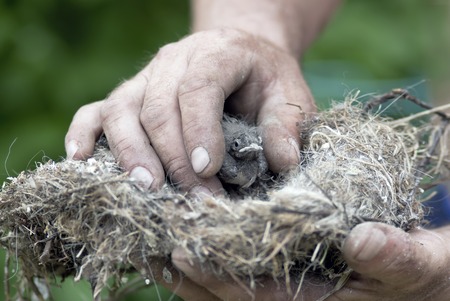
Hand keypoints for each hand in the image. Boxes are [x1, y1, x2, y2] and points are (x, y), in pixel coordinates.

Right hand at [65, 28, 314, 192]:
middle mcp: (174, 60)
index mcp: (217, 53)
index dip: (199, 130)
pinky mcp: (128, 94)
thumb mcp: (288, 94)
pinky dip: (84, 132)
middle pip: (158, 107)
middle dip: (173, 159)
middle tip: (192, 199)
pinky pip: (96, 109)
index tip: (207, 170)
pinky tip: (80, 158)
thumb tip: (283, 161)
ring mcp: (145, 77)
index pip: (199, 87)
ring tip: (146, 189)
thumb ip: (287, 124)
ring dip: (131, 152)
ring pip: (122, 110)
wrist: (240, 56)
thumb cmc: (263, 81)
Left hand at [168, 222, 449, 300]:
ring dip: (193, 267)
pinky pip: (242, 273)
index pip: (253, 298)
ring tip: (157, 238)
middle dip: (189, 273)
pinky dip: (215, 257)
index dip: (215, 276)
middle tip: (150, 242)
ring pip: (228, 287)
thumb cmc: (423, 274)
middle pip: (228, 296)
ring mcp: (288, 293)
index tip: (179, 250)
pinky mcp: (287, 279)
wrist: (426, 277)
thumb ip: (398, 257)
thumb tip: (363, 240)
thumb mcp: (423, 264)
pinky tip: (193, 236)